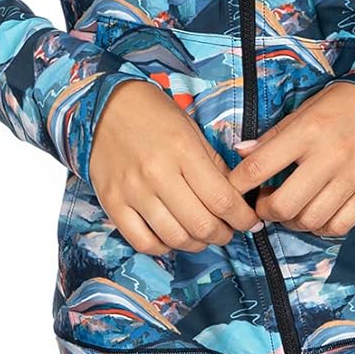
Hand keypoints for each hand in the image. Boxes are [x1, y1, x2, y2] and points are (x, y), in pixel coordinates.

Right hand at [88, 79, 263, 254]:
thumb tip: (237, 198)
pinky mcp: (112, 203)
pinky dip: (164, 247)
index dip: (243, 218)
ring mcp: (132, 191)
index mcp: (183, 150)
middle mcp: (157, 173)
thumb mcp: (191, 130)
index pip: (222, 199)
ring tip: (203, 236)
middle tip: (228, 231)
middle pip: (201, 224)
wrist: (104, 106)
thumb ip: (214, 165)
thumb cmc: (153, 115)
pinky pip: (142, 242)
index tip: (250, 221)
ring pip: (174, 238)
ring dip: (197, 244)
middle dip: (223, 235)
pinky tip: (172, 237)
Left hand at [228, 81, 354, 236]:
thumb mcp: (303, 111)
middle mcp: (331, 156)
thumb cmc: (340, 107)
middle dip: (265, 211)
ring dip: (292, 222)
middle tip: (264, 204)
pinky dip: (321, 227)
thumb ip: (273, 137)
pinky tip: (316, 214)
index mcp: (309, 131)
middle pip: (285, 205)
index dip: (238, 184)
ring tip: (290, 208)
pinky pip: (339, 226)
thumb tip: (241, 155)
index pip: (260, 166)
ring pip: (311, 220)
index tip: (231, 190)